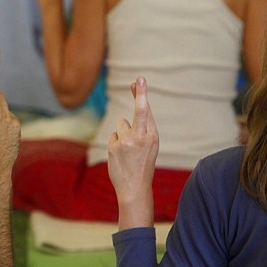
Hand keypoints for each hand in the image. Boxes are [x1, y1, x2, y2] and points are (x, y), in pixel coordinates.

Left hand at [106, 77, 158, 227]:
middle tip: (138, 79)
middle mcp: (142, 137)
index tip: (140, 79)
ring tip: (127, 149)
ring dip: (122, 132)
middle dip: (139, 94)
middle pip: (138, 110)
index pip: (147, 111)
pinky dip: (115, 143)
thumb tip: (138, 104)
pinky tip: (120, 155)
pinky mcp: (115, 146)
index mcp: (153, 136)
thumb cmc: (143, 163)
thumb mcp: (149, 145)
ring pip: (121, 123)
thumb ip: (143, 125)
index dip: (142, 94)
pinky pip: (113, 135)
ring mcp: (127, 141)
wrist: (135, 187)